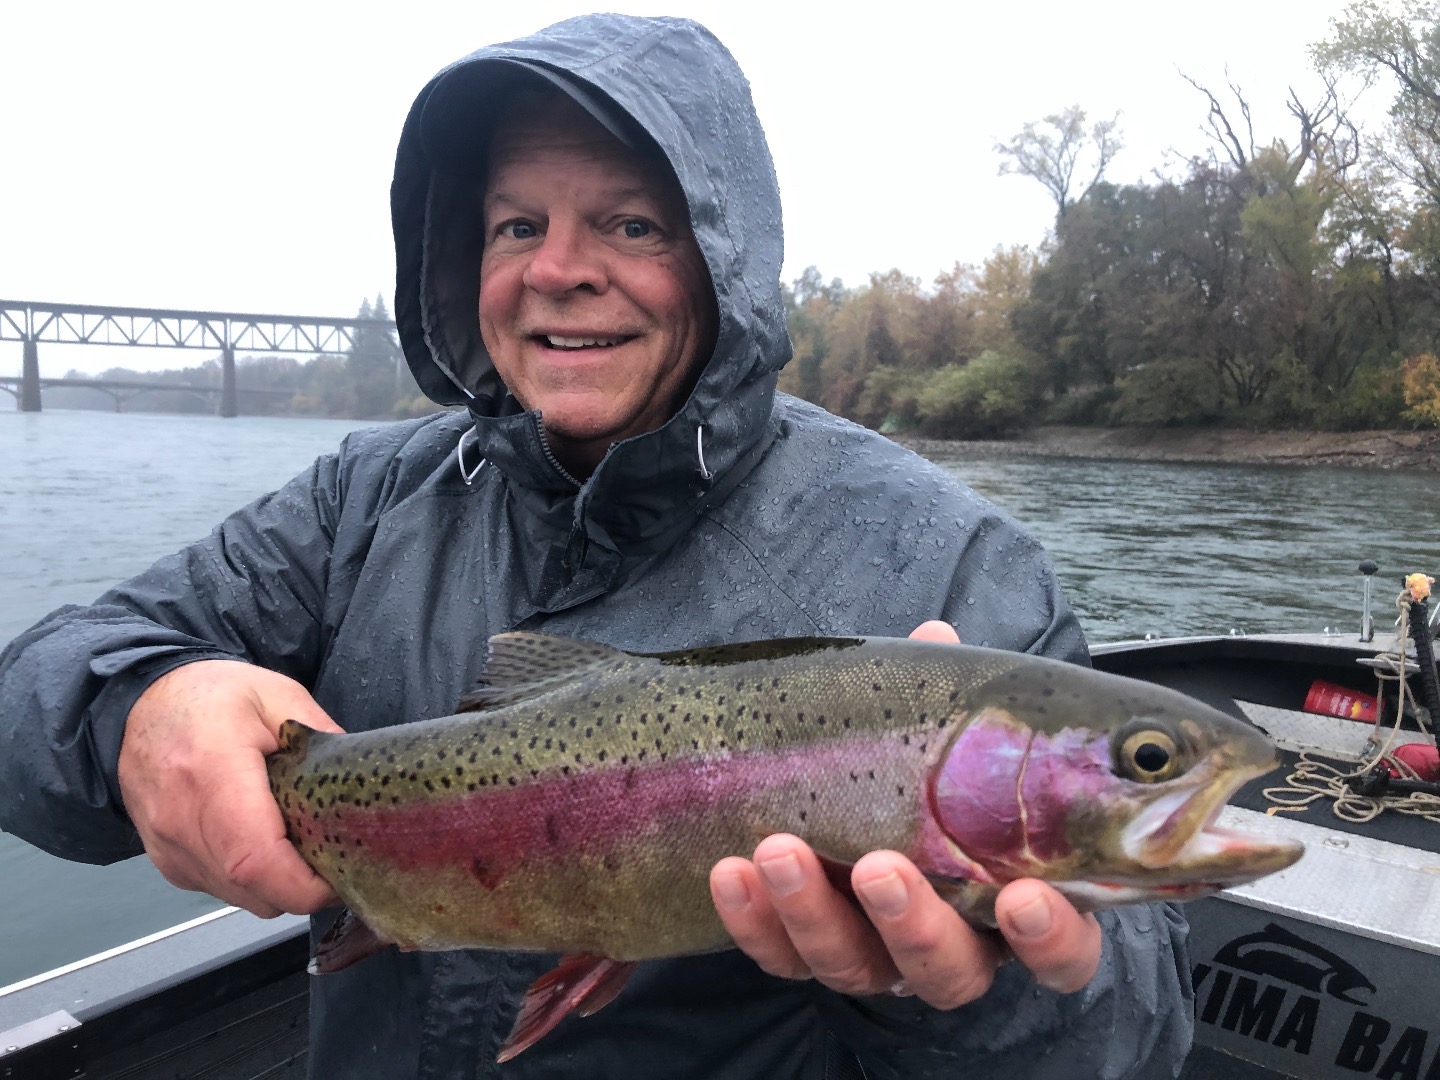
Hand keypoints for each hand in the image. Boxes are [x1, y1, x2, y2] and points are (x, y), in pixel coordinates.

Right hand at [118, 660, 343, 917]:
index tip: (339, 876)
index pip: (255, 858)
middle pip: (252, 890)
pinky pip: (218, 888)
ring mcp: (168, 845)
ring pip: (238, 897)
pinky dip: (248, 880)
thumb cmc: (209, 696)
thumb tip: (356, 781)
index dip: (303, 884)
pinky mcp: (165, 860)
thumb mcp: (279, 695)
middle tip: (332, 856)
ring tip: (298, 844)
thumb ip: (322, 738)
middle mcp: (182, 819)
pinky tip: (262, 843)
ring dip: (276, 886)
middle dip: (302, 888)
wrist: (142, 702)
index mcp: (213, 771)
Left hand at [708, 620, 1101, 1006]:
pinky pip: (780, 954)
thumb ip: (948, 700)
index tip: (1022, 897)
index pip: (1062, 951)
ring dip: (815, 914)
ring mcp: (876, 957)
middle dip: (914, 924)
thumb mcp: (943, 733)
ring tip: (780, 849)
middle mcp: (952, 945)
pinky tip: (731, 873)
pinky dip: (755, 920)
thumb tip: (934, 637)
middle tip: (881, 868)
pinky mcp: (806, 954)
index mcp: (1013, 898)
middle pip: (949, 971)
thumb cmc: (925, 769)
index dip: (1051, 936)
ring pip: (856, 968)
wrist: (839, 790)